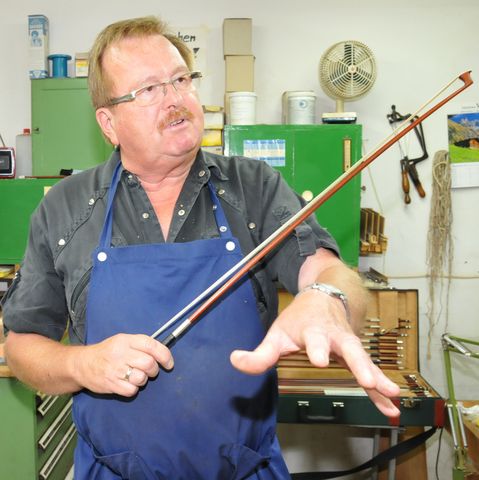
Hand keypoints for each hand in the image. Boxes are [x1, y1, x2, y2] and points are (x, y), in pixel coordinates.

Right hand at [75, 334, 173, 396]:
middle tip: (150, 371)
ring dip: (143, 380)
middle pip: (149, 363)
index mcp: (126, 340)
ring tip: (135, 376)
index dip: (164, 355)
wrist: (82, 364)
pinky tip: (127, 383)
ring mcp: (115, 369)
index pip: (151, 345)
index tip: (169, 364)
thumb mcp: (123, 341)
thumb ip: (140, 345)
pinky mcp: (110, 384)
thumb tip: (163, 353)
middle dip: (154, 370)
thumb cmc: (107, 352)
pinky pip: (131, 390)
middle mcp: (121, 353)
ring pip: (142, 378)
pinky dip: (133, 389)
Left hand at [230, 291, 400, 417]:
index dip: (316, 347)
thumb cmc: (298, 319)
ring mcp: (349, 345)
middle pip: (348, 346)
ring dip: (378, 377)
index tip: (318, 358)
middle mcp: (335, 336)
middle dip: (358, 362)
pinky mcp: (357, 356)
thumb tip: (235, 361)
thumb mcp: (277, 333)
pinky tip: (392, 407)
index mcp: (313, 329)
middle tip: (366, 379)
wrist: (324, 297)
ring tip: (392, 395)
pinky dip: (381, 389)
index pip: (314, 337)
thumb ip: (260, 352)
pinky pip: (371, 373)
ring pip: (365, 359)